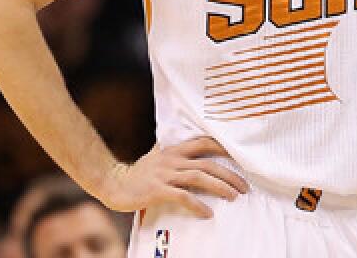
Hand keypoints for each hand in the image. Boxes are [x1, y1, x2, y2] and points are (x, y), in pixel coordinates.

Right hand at [97, 136, 248, 217]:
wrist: (112, 182)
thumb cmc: (139, 173)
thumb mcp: (160, 158)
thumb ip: (177, 156)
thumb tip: (198, 157)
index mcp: (175, 150)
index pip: (205, 143)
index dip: (225, 148)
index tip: (242, 158)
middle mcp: (172, 159)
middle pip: (208, 163)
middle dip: (230, 174)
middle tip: (244, 187)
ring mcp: (165, 174)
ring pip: (200, 177)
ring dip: (220, 187)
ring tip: (234, 196)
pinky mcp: (157, 190)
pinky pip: (183, 196)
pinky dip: (198, 205)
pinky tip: (208, 213)